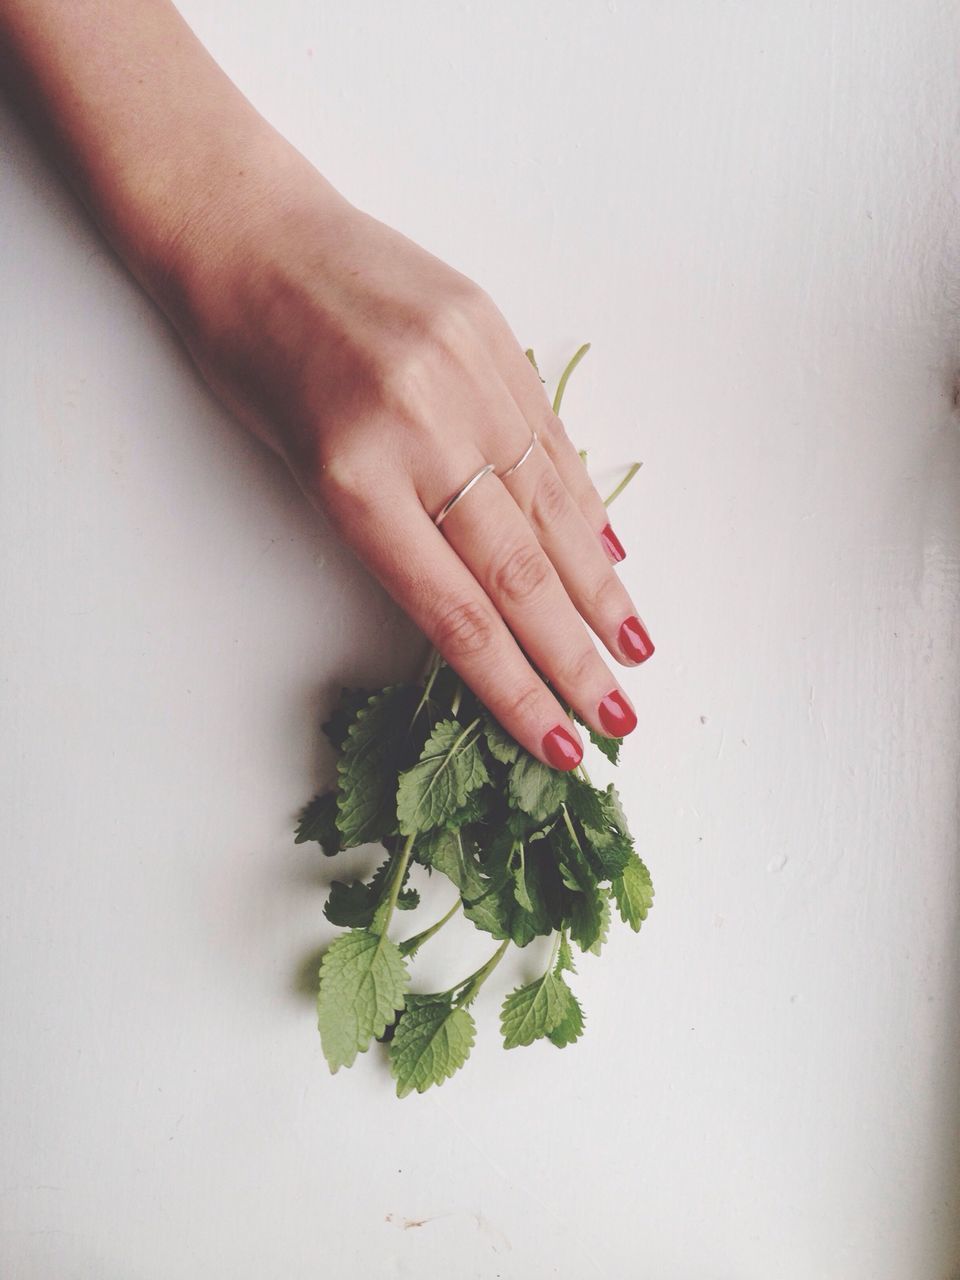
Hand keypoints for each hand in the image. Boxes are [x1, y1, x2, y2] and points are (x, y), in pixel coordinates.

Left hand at [161, 145, 654, 769]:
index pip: (456, 612)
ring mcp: (468, 377)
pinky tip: (610, 554)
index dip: (513, 687)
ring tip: (636, 646)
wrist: (245, 229)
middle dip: (573, 655)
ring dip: (599, 588)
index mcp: (355, 478)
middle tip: (617, 717)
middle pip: (519, 571)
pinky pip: (550, 438)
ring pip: (551, 508)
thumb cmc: (248, 360)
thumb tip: (483, 596)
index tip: (555, 741)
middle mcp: (423, 430)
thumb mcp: (298, 465)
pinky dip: (582, 502)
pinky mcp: (493, 335)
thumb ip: (393, 531)